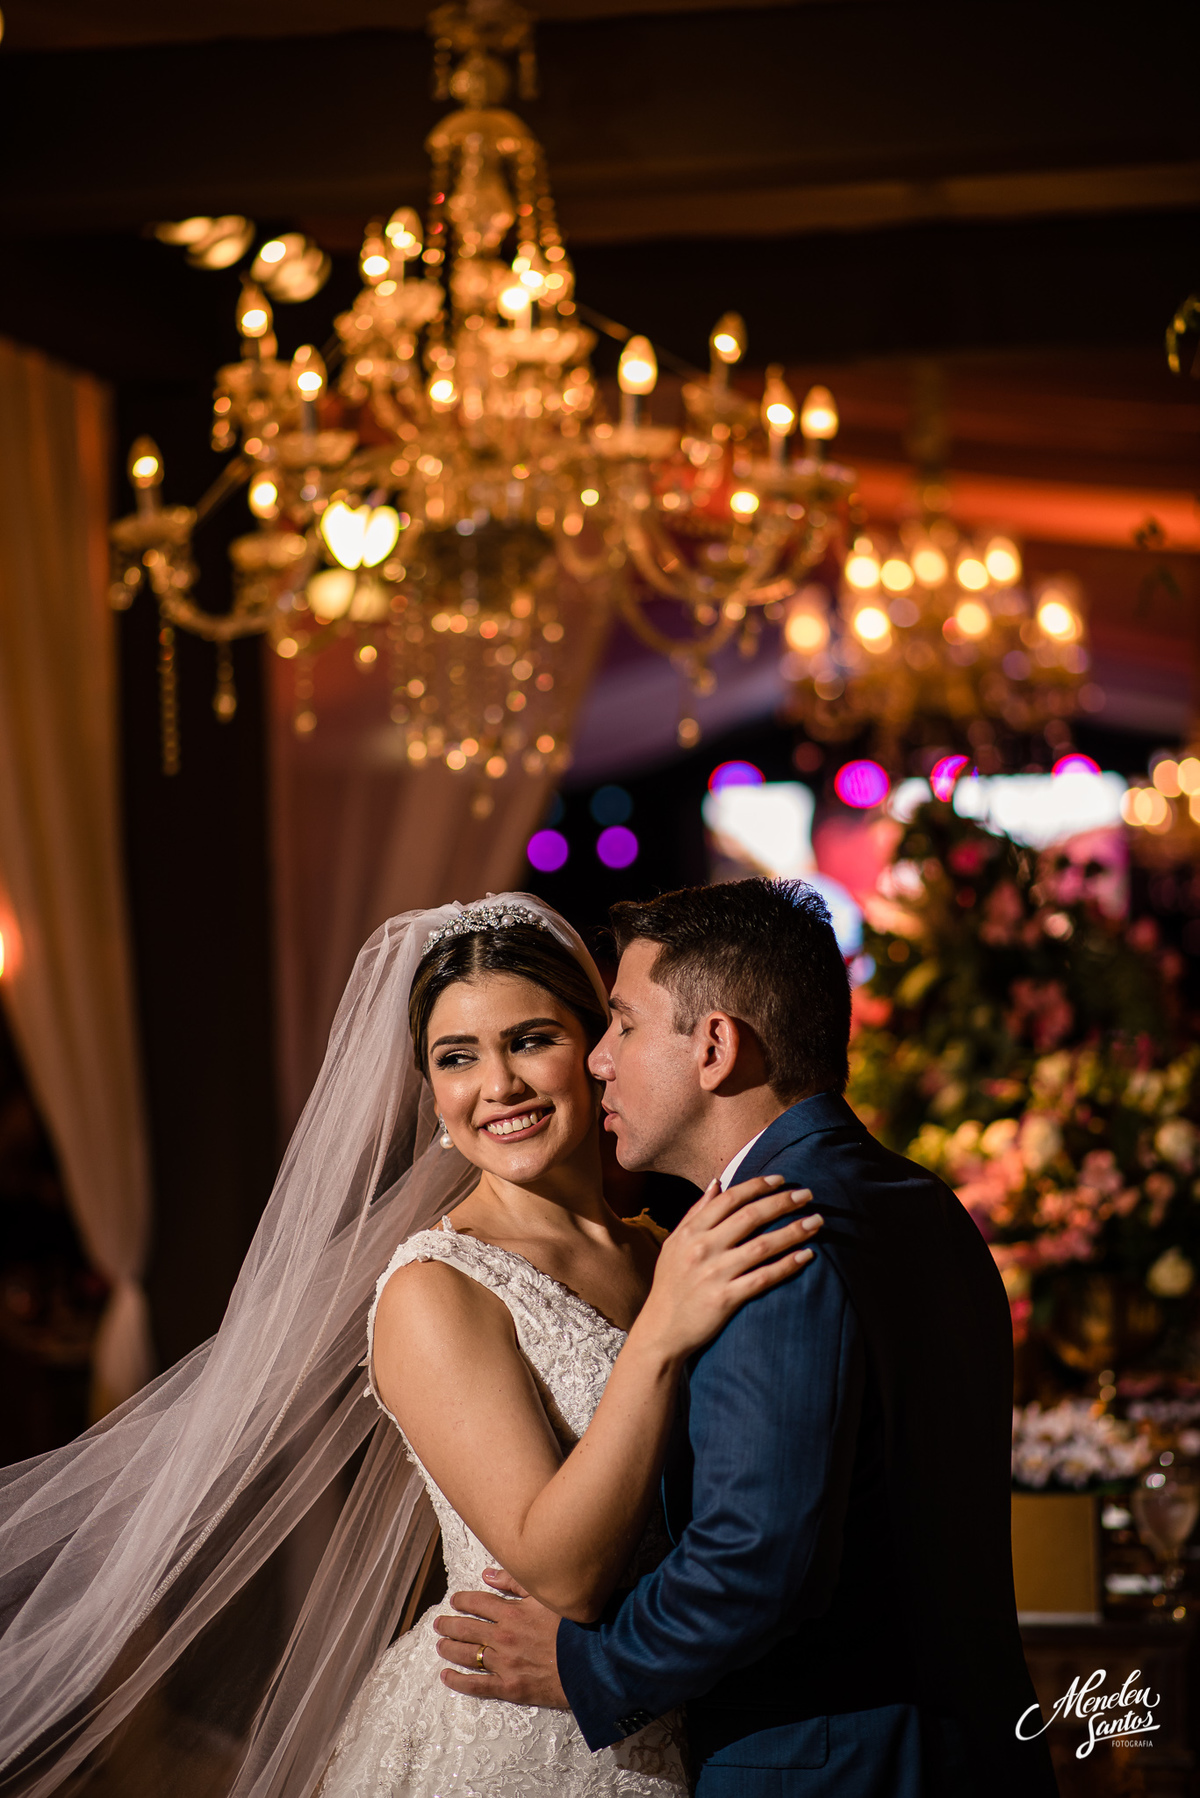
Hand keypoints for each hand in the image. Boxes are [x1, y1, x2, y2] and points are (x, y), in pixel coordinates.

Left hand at [434, 1568, 568, 1707]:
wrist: (591, 1665)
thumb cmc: (574, 1628)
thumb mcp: (547, 1596)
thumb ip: (516, 1583)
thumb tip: (488, 1573)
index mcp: (512, 1613)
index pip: (478, 1603)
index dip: (463, 1601)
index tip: (455, 1601)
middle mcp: (503, 1637)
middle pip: (467, 1629)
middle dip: (449, 1625)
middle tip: (439, 1624)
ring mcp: (504, 1664)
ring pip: (468, 1655)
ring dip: (450, 1649)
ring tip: (439, 1645)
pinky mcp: (509, 1688)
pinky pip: (477, 1685)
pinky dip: (458, 1681)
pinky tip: (446, 1676)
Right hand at [632, 1175, 821, 1362]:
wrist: (661, 1331)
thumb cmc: (671, 1284)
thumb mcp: (675, 1243)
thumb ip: (696, 1212)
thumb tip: (717, 1182)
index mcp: (691, 1232)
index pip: (729, 1199)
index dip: (758, 1186)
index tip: (781, 1179)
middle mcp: (702, 1249)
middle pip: (750, 1217)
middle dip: (782, 1202)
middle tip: (807, 1194)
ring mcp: (714, 1274)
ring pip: (762, 1245)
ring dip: (793, 1231)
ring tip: (816, 1222)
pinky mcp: (725, 1299)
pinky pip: (763, 1278)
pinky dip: (787, 1265)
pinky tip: (806, 1255)